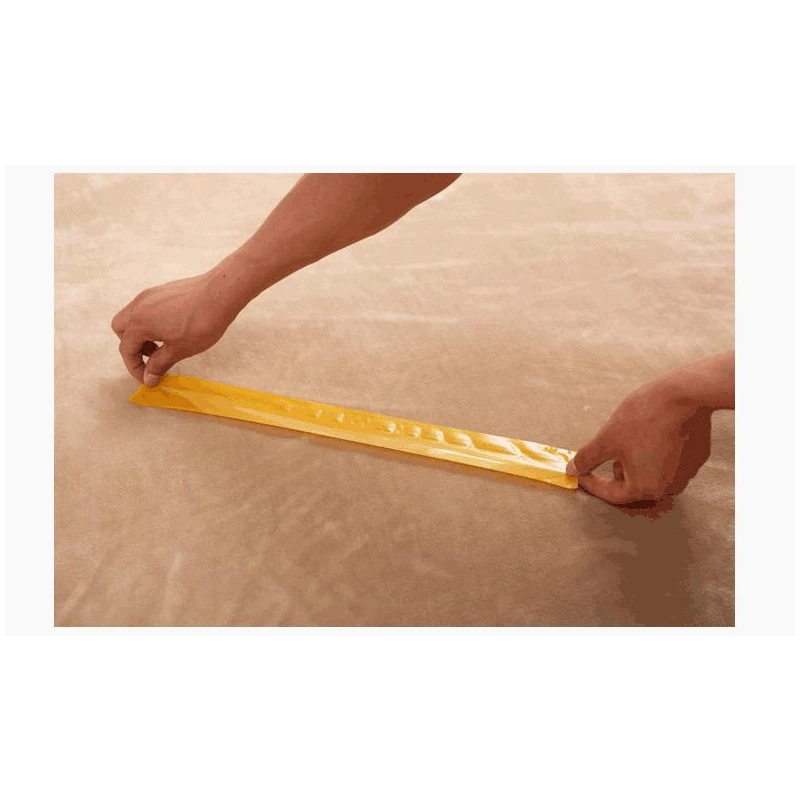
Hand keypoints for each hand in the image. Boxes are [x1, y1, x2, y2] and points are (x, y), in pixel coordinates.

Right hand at [112, 272, 237, 385]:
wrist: (220, 293)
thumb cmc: (201, 323)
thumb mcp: (179, 350)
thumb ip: (160, 364)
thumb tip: (148, 377)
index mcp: (139, 323)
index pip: (126, 349)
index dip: (135, 368)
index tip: (149, 378)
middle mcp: (139, 306)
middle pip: (122, 329)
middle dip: (132, 347)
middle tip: (153, 357)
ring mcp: (150, 295)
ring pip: (133, 316)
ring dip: (142, 334)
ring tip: (164, 344)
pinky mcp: (163, 290)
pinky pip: (147, 308)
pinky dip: (151, 321)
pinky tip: (172, 328)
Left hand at [566, 378, 712, 503]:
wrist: (683, 395)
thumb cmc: (643, 419)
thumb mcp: (607, 440)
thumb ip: (588, 458)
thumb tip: (572, 470)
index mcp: (646, 488)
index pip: (613, 494)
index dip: (592, 483)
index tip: (580, 474)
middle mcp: (669, 487)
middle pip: (633, 485)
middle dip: (616, 471)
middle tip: (606, 452)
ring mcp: (686, 473)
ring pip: (651, 472)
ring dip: (636, 461)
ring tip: (628, 440)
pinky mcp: (696, 457)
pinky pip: (668, 461)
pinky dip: (655, 452)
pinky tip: (649, 434)